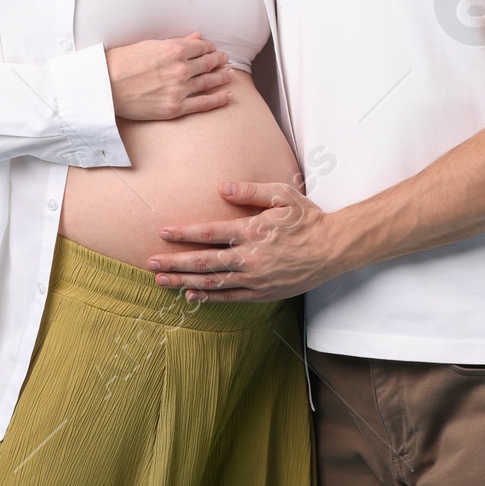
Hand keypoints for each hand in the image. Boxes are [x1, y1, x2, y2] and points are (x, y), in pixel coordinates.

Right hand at [105, 35, 232, 122]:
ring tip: (229, 74)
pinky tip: (228, 96)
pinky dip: (219, 99)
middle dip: (218, 60)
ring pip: (209, 82)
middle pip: (208, 63)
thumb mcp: (149, 45)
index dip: (209, 47)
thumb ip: (176, 42)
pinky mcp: (175, 108)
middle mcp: (181, 69)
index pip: (200, 47)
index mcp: (174, 49)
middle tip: (224, 60)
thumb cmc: (121, 63)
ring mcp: (180, 89)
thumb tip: (195, 37)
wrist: (105, 87)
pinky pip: (204, 103)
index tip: (212, 49)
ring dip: (222, 77)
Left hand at [149, 181, 339, 299]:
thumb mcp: (283, 195)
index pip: (209, 233)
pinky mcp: (263, 293)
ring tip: (161, 281)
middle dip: (174, 262)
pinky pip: (230, 297)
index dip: (183, 234)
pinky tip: (191, 295)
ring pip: (212, 282)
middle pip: (203, 262)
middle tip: (150, 264)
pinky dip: (209, 297)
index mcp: (252, 231)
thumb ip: (251, 191)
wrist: (333, 249)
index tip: (163, 233)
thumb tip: (224, 188)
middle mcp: (249, 257)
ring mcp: (255, 278)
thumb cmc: (309, 219)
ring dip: (184, 282)